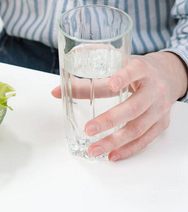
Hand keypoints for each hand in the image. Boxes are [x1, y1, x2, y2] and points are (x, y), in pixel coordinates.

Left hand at [52, 52, 187, 160]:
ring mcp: (159, 108)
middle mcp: (154, 89)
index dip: (125, 77)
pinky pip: (145, 139)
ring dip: (115, 141)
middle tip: (88, 129)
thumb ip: (87, 80)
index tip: (113, 83)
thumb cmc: (135, 71)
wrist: (167, 75)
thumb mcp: (114, 68)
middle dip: (110, 120)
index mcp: (142, 69)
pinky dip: (128, 149)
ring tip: (94, 149)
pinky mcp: (162, 123)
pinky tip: (112, 155)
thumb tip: (56, 92)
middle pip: (133, 107)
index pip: (135, 71)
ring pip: (138, 128)